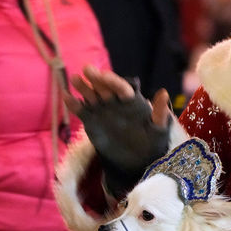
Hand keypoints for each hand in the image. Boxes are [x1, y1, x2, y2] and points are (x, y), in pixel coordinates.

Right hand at [64, 65, 172, 196]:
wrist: (136, 161)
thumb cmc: (151, 144)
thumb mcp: (159, 131)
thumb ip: (160, 113)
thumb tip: (164, 93)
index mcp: (132, 102)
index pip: (122, 88)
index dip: (114, 82)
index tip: (105, 76)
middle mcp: (115, 103)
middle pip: (104, 88)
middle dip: (96, 78)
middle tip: (87, 69)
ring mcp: (102, 111)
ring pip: (91, 96)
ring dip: (83, 87)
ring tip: (74, 79)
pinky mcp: (91, 121)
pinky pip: (81, 110)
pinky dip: (73, 104)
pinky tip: (66, 96)